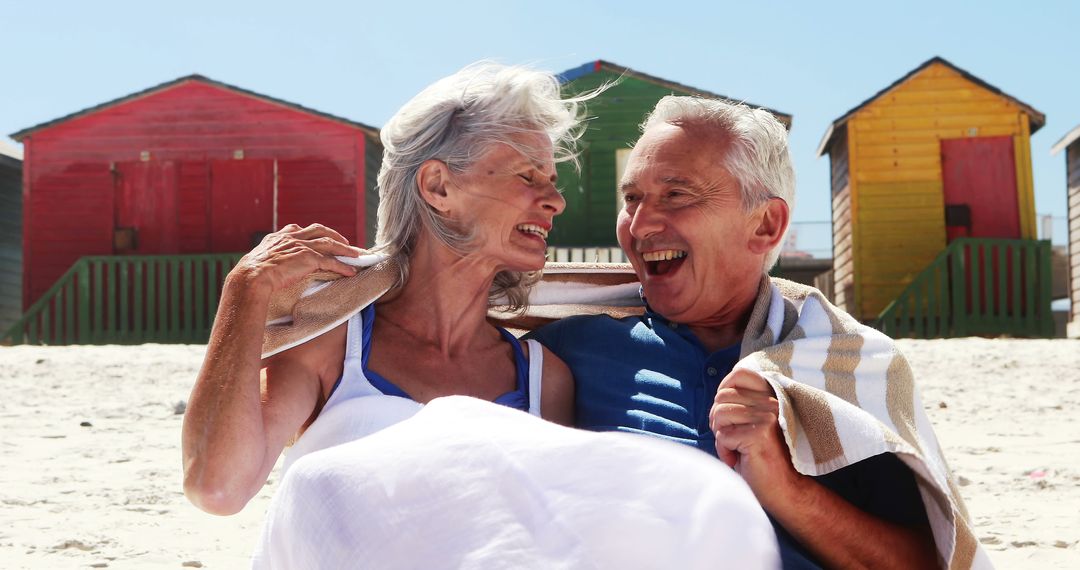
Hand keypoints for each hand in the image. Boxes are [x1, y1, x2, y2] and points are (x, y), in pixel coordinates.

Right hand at [230, 223, 360, 295]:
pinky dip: (342, 266)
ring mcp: (301, 246)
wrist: (252, 277)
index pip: (300, 229)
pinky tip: (350, 272)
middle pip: (320, 231)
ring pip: (330, 244)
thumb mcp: (259, 259)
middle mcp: (292, 237)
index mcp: (279, 236)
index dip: (313, 233)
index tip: (320, 236)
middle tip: (346, 243)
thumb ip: (269, 257)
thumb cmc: (251, 274)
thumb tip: (269, 267)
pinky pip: (330, 262)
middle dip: (335, 236)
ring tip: (357, 255)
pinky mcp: (308, 258)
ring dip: (345, 249)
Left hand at [709, 369, 803, 509]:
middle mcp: (772, 402)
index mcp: (771, 396)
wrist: (782, 489)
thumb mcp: (749, 425)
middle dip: (718, 420)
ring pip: (719, 413)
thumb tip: (717, 395)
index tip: (727, 418)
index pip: (739, 375)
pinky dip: (724, 451)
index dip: (723, 391)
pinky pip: (723, 436)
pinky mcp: (759, 434)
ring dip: (721, 436)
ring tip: (736, 450)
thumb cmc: (759, 459)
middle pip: (722, 396)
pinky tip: (739, 460)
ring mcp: (767, 417)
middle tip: (731, 440)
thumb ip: (738, 405)